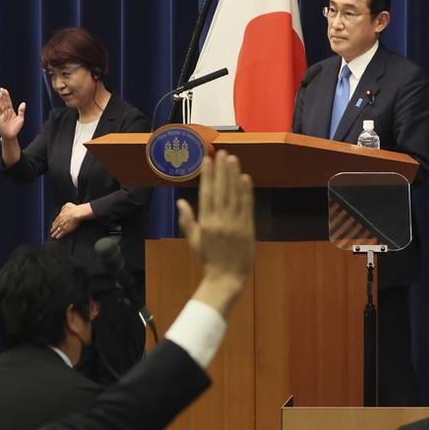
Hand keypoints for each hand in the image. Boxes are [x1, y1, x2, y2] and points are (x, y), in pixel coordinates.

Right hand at [0, 87, 25, 140]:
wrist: (11, 136)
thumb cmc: (16, 128)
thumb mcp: (20, 119)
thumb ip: (21, 111)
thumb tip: (23, 103)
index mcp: (11, 111)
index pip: (8, 101)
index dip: (7, 96)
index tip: (5, 90)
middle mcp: (6, 112)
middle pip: (4, 102)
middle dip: (3, 96)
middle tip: (1, 89)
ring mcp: (2, 115)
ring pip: (1, 106)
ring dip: (0, 100)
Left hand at [50, 202, 90, 239]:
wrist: (77, 214)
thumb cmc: (74, 209)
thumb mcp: (68, 205)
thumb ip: (64, 207)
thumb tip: (62, 209)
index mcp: (61, 215)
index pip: (56, 220)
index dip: (54, 223)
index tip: (53, 225)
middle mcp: (60, 221)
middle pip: (55, 226)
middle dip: (53, 229)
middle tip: (51, 231)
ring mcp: (62, 226)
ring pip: (57, 230)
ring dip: (54, 233)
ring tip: (53, 236)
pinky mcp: (66, 230)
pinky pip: (61, 234)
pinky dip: (59, 236)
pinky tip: (57, 237)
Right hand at [176, 151, 254, 315]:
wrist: (227, 277)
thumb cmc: (209, 259)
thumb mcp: (194, 240)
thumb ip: (187, 220)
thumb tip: (180, 202)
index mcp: (205, 222)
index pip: (206, 193)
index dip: (207, 175)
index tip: (207, 160)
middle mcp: (220, 220)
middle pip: (220, 189)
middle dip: (221, 170)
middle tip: (222, 153)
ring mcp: (235, 223)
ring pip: (234, 194)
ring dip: (233, 175)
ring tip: (233, 159)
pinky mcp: (248, 227)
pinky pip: (247, 205)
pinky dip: (246, 190)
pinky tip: (245, 177)